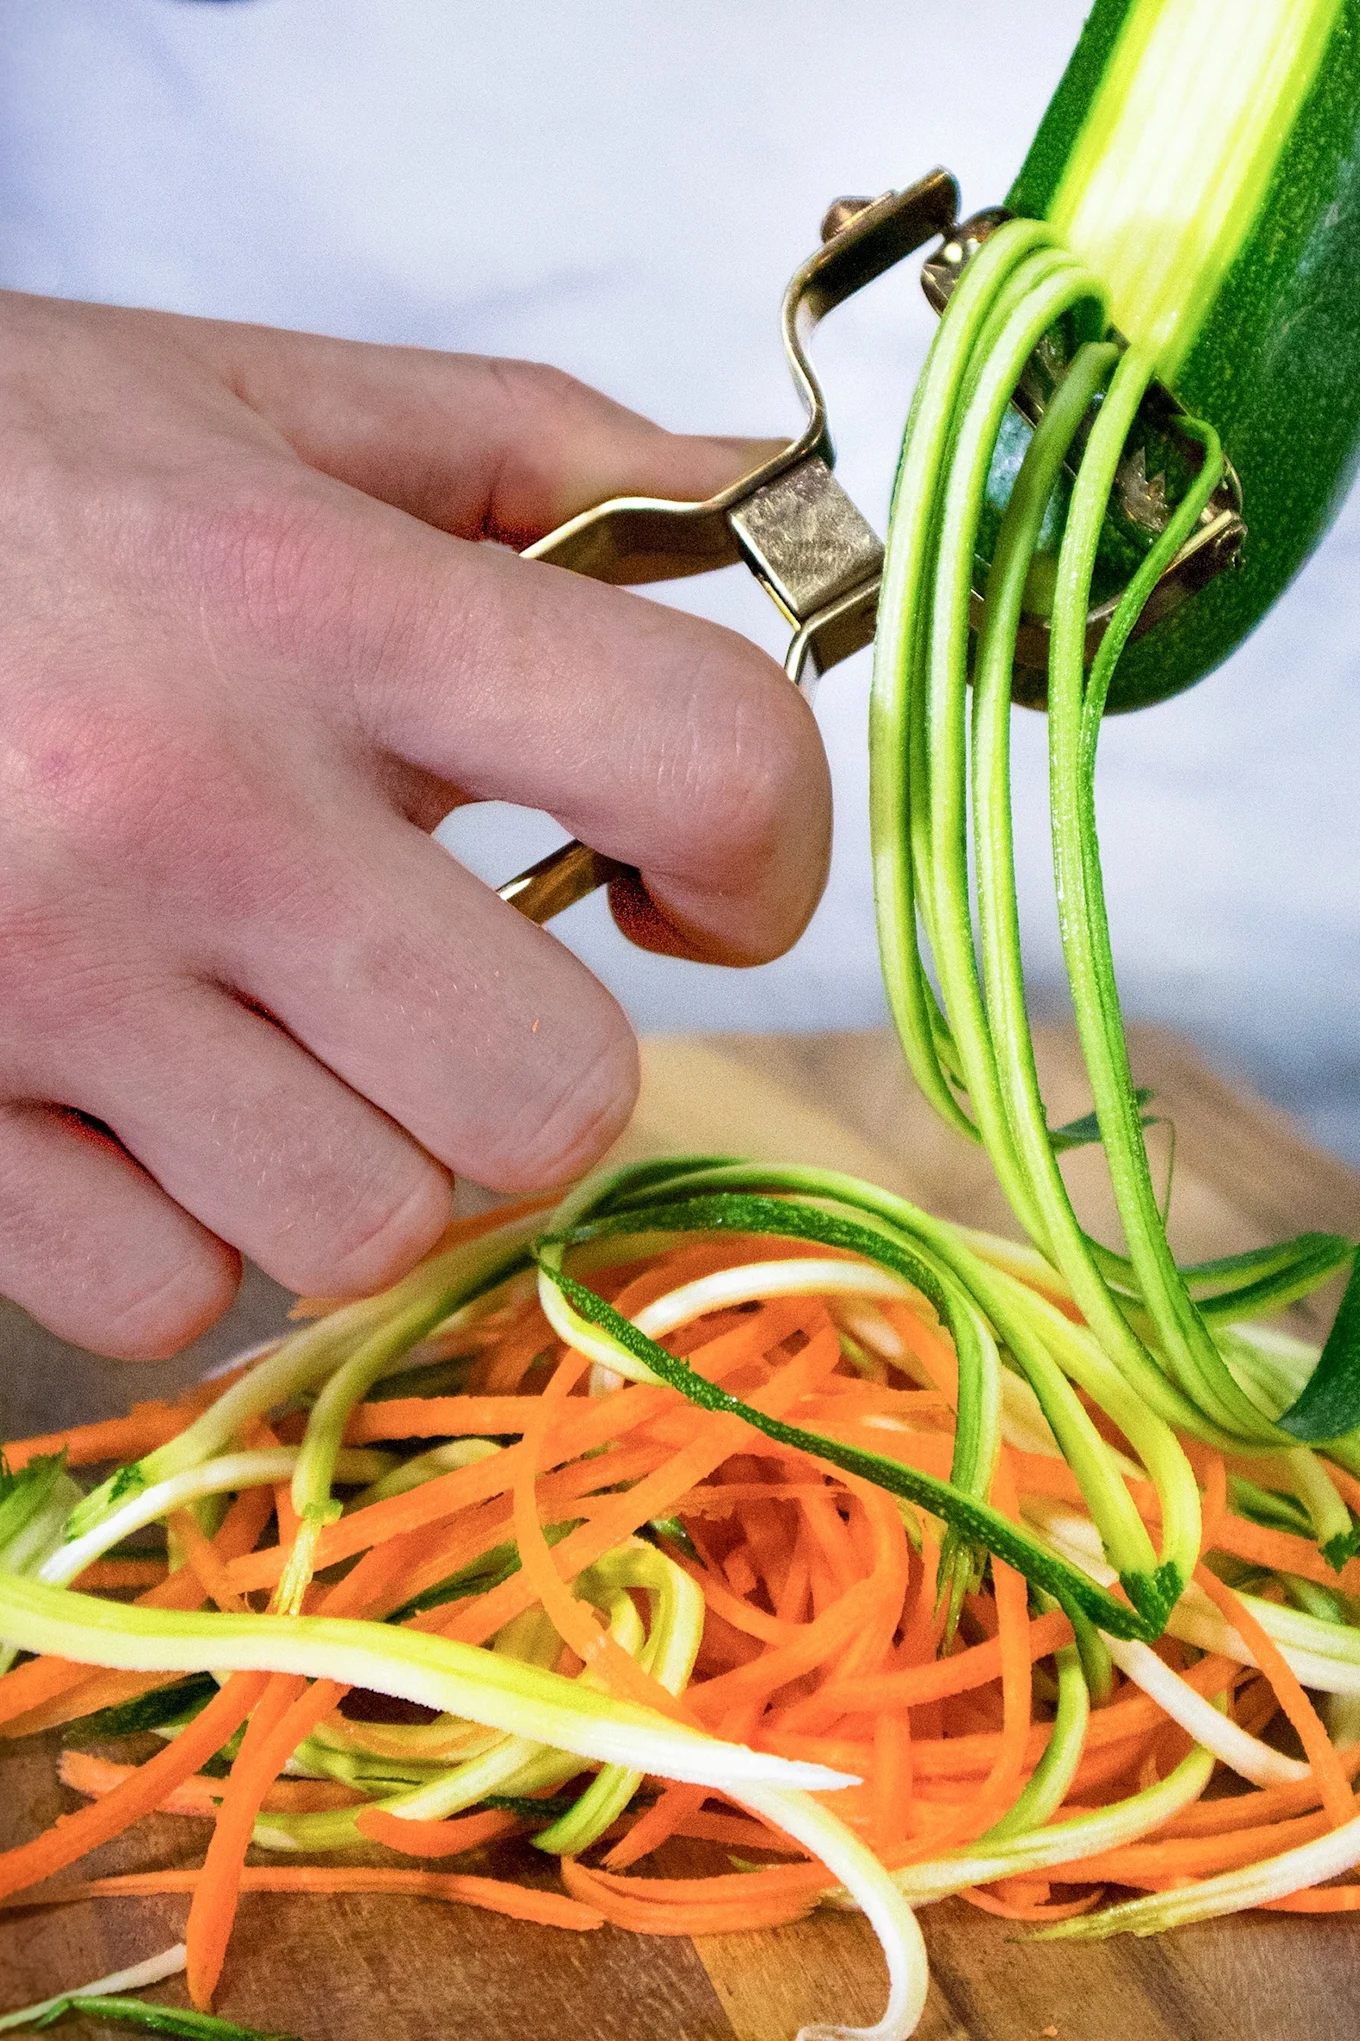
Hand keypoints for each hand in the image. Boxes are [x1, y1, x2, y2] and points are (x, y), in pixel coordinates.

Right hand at [0, 292, 830, 1359]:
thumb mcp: (259, 404)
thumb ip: (535, 451)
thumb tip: (763, 505)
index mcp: (312, 597)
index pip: (699, 763)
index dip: (769, 857)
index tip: (691, 881)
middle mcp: (187, 804)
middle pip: (552, 1095)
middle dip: (545, 1067)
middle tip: (459, 986)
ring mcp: (46, 981)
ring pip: (365, 1228)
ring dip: (368, 1155)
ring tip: (279, 1033)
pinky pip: (164, 1297)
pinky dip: (191, 1235)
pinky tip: (147, 1106)